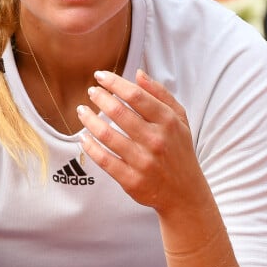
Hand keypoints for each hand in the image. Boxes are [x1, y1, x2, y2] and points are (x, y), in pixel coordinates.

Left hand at [77, 69, 207, 217]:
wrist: (185, 192)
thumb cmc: (179, 150)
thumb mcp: (179, 119)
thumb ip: (160, 94)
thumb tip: (138, 74)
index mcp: (168, 122)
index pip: (136, 96)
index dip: (114, 83)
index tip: (100, 76)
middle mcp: (156, 141)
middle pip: (118, 112)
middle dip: (99, 98)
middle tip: (91, 92)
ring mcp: (143, 162)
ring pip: (107, 135)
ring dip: (89, 120)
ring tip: (82, 111)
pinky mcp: (131, 180)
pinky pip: (104, 160)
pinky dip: (89, 147)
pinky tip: (83, 137)